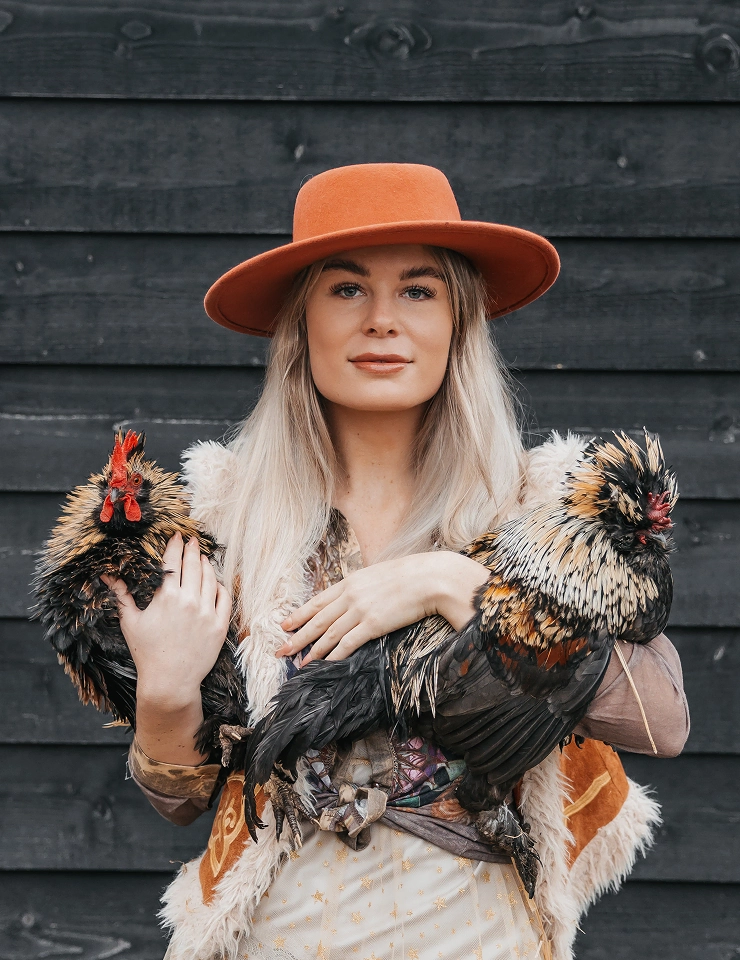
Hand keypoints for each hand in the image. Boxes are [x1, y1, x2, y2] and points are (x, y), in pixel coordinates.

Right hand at [101, 532, 231, 707]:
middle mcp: (189, 601)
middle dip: (192, 549)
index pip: (172, 562)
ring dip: (206, 565)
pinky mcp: (219, 625)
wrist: (170, 682)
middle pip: (193, 565)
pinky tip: (215, 581)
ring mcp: (207, 613)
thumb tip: (107, 575)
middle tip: (192, 540)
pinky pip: (224, 598)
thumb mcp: (130, 622)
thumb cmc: (147, 652)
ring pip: (210, 579)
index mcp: (167, 597)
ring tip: (202, 557)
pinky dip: (220, 586)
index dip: (174, 546)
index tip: (176, 535)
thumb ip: (121, 595)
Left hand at [276, 551, 489, 663]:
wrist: (429, 579)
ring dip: (312, 650)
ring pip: (328, 634)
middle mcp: (350, 596)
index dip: (299, 614)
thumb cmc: (410, 575)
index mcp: (350, 582)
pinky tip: (324, 665)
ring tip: (299, 664)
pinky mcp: (373, 624)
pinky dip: (333, 656)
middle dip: (297, 636)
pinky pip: (347, 643)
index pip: (318, 601)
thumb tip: (356, 596)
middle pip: (317, 619)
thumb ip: (364, 586)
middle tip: (281, 650)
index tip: (284, 625)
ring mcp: (360, 610)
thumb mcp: (379, 575)